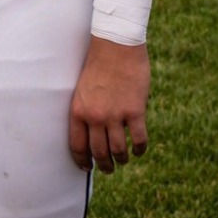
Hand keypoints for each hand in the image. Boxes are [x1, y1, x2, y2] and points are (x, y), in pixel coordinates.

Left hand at [68, 36, 150, 172]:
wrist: (115, 47)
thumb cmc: (98, 67)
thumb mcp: (82, 90)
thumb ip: (87, 111)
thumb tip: (93, 134)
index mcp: (78, 111)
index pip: (77, 145)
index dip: (82, 160)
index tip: (86, 168)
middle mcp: (94, 116)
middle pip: (98, 152)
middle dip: (104, 165)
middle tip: (108, 169)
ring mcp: (115, 115)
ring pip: (119, 150)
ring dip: (122, 159)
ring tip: (123, 160)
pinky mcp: (135, 111)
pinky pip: (139, 140)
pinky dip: (140, 149)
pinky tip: (140, 150)